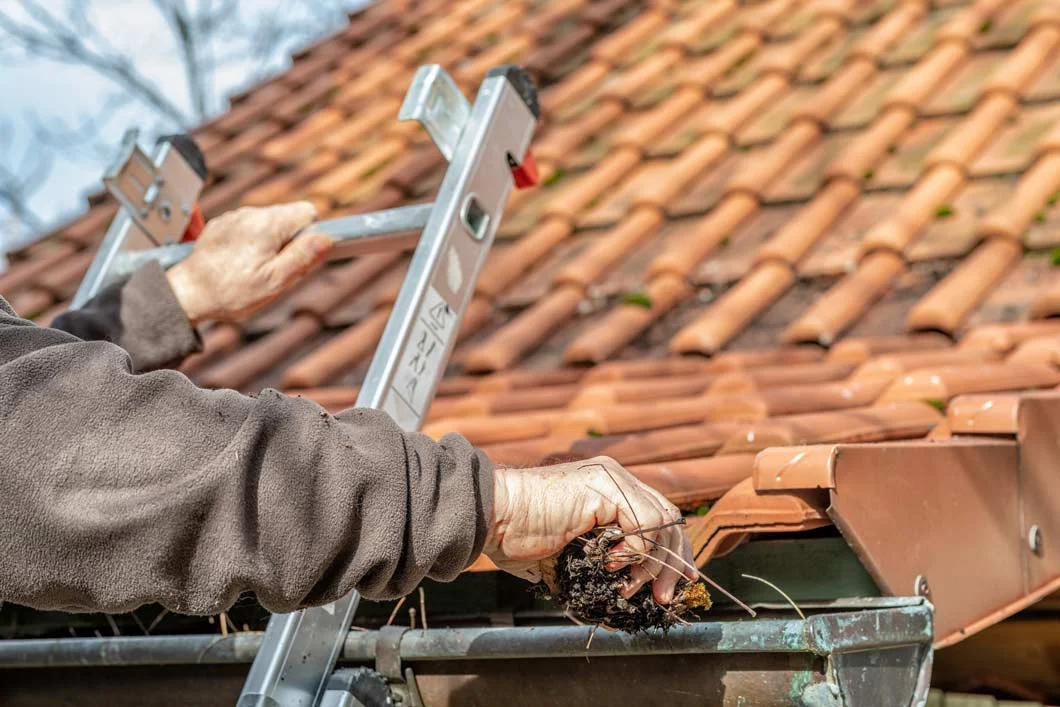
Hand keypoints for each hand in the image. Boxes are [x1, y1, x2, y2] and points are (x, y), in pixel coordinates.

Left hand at [166, 202, 331, 324]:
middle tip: (277, 269)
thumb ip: (302, 258)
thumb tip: (326, 238)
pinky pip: (249, 227)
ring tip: (255, 268)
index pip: (308, 212)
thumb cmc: (230, 292)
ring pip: (269, 223)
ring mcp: (234, 217)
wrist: (187, 294)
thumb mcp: (275, 282)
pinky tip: (240, 262)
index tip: (300, 256)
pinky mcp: (222, 225)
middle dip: (291, 240)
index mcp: (267, 225)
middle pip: (288, 217)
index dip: (311, 235)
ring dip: (271, 242)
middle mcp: (250, 214)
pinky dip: (252, 242)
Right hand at [484, 456, 695, 604]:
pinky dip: (637, 550)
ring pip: (663, 521)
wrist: (493, 516)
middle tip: (663, 596)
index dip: (670, 552)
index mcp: (608, 490)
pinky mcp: (605, 486)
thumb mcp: (568, 552)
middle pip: (669, 518)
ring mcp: (612, 479)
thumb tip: (615, 596)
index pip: (658, 517)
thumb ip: (596, 562)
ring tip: (629, 585)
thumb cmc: (516, 536)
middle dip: (673, 562)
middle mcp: (615, 478)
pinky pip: (645, 521)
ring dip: (652, 563)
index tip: (671, 585)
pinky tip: (612, 562)